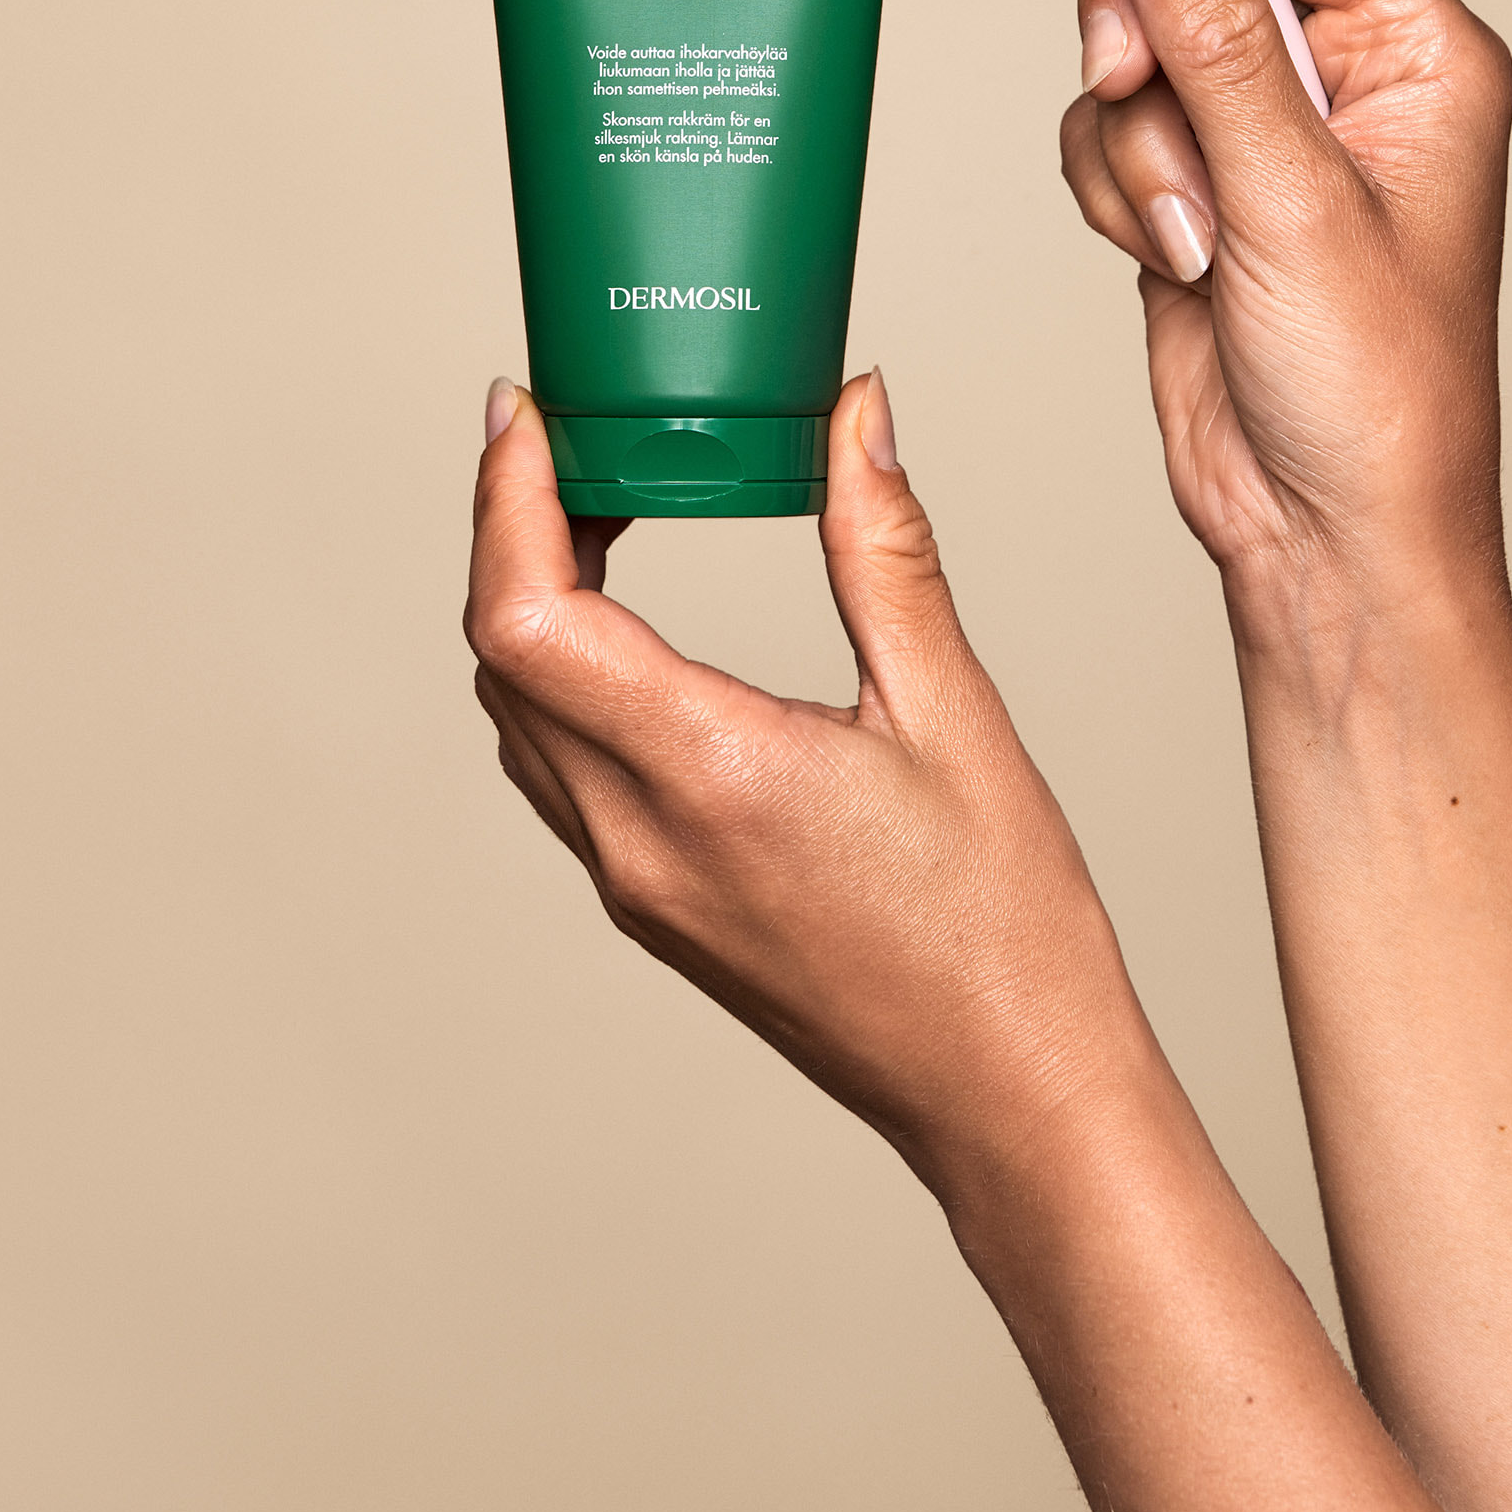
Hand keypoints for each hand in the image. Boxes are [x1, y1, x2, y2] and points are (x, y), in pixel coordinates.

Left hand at [465, 370, 1115, 1194]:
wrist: (1011, 1097)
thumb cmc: (1001, 927)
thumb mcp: (953, 712)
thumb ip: (884, 548)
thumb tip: (855, 413)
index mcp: (706, 776)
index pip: (526, 619)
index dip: (503, 500)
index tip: (523, 414)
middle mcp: (640, 838)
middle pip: (501, 658)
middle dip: (510, 530)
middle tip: (571, 436)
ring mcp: (635, 884)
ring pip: (518, 718)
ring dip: (529, 605)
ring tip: (599, 510)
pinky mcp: (653, 907)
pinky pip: (560, 770)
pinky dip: (564, 675)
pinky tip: (634, 628)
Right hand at [1033, 0, 1511, 599]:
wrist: (1326, 537)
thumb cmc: (1379, 396)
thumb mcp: (1299, 206)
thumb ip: (1218, 48)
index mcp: (1413, 49)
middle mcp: (1336, 76)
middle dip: (1137, 32)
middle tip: (1128, 86)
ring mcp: (1256, 132)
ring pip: (1125, 51)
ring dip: (1131, 145)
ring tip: (1190, 237)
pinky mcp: (1191, 187)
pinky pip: (1102, 129)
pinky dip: (1113, 190)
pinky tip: (1168, 260)